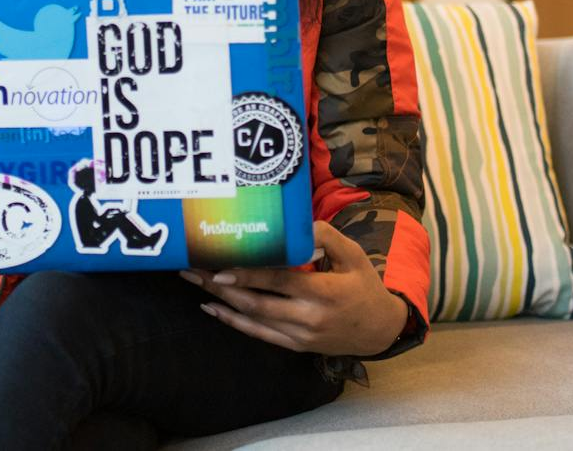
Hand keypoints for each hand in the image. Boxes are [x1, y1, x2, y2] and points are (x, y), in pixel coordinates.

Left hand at [180, 220, 408, 355]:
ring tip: (196, 283)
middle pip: (258, 303)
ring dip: (222, 302)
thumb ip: (326, 236)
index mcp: (325, 293)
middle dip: (222, 286)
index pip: (280, 283)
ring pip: (254, 320)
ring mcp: (300, 335)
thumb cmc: (364, 285)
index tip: (221, 267)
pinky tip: (213, 309)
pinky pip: (259, 334)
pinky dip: (234, 322)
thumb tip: (297, 228)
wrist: (379, 330)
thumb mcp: (354, 254)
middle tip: (193, 270)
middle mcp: (309, 318)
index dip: (249, 276)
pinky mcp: (295, 345)